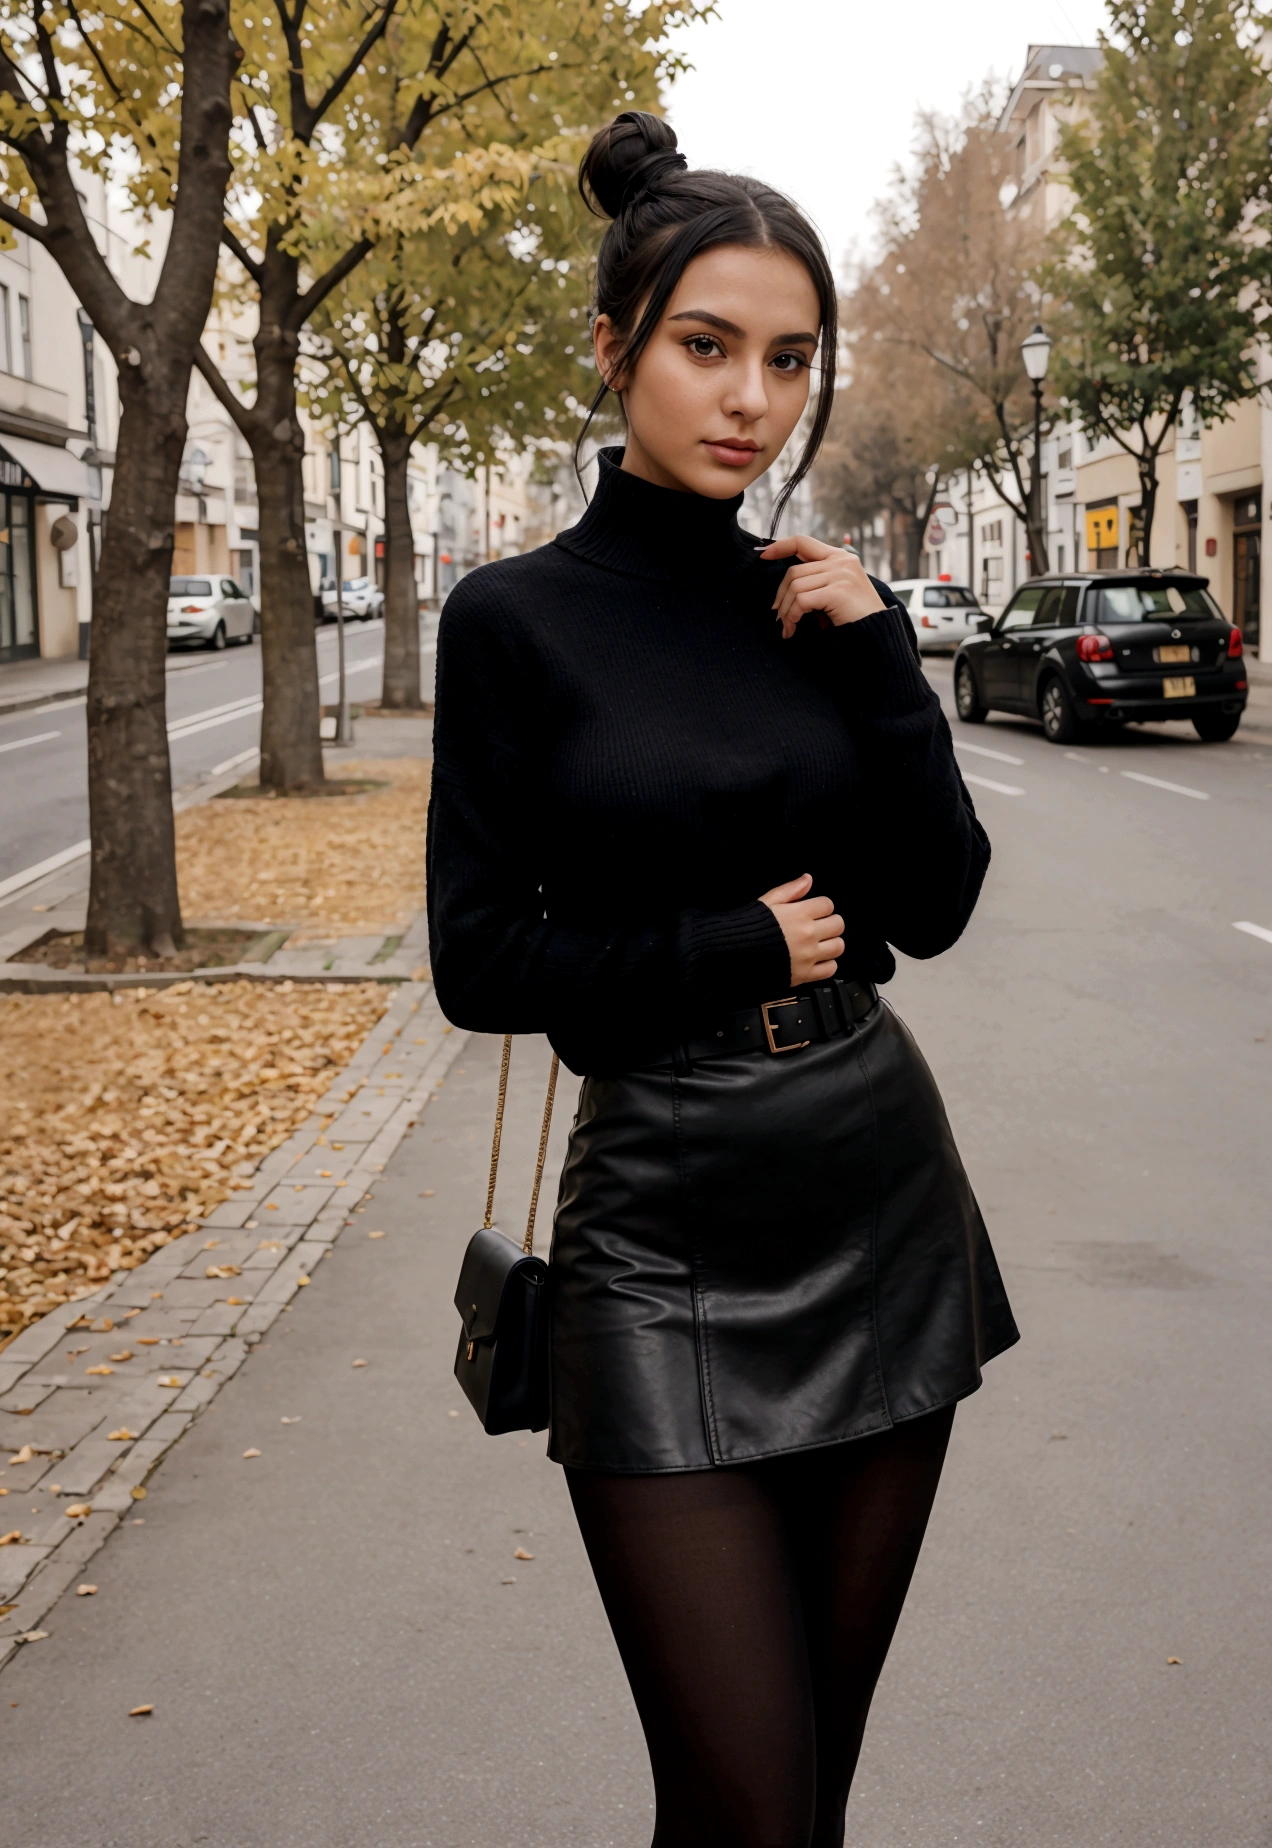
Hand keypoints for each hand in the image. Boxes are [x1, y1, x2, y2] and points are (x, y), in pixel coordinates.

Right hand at [759, 874, 843, 985]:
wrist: (734, 955)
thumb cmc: (748, 927)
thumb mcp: (767, 902)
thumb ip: (790, 890)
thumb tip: (808, 879)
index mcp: (799, 914)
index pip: (827, 904)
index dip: (820, 906)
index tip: (813, 911)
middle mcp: (808, 934)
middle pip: (838, 924)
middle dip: (830, 923)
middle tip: (818, 926)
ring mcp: (808, 956)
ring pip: (838, 946)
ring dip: (831, 943)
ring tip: (819, 943)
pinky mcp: (805, 974)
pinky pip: (830, 969)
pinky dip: (827, 964)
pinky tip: (817, 960)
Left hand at [760, 534, 886, 638]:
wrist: (878, 632)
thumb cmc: (855, 616)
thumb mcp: (837, 591)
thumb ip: (817, 582)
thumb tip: (786, 589)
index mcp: (840, 557)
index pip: (803, 542)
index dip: (780, 546)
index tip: (763, 556)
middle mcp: (841, 561)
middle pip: (794, 571)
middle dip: (781, 596)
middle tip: (778, 615)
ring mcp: (840, 574)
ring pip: (795, 586)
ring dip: (786, 610)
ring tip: (787, 626)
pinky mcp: (838, 591)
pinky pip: (802, 601)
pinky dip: (793, 616)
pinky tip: (793, 628)